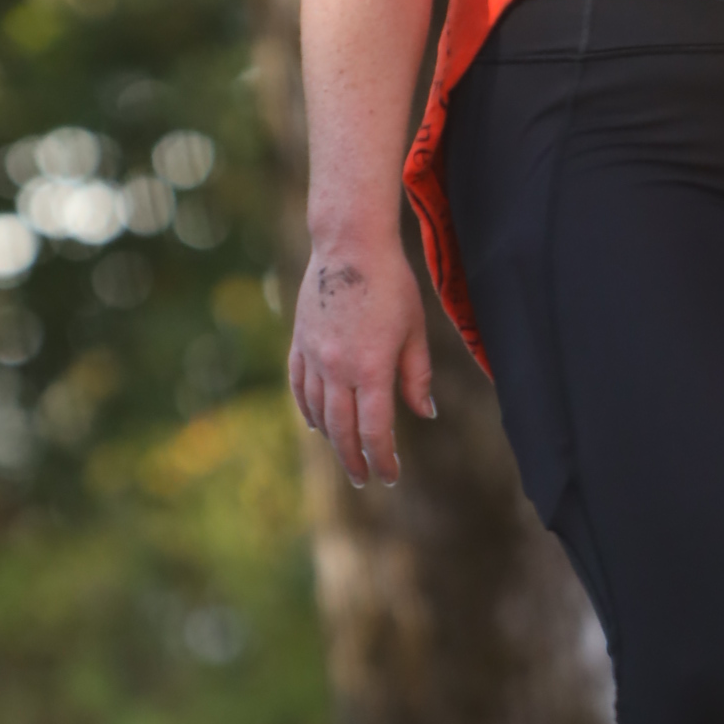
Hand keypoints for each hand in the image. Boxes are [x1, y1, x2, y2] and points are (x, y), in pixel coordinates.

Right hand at [288, 240, 432, 487]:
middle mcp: (338, 368)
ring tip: (344, 453)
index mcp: (371, 368)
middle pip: (342, 429)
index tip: (389, 476)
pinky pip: (298, 386)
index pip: (375, 430)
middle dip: (353, 459)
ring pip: (316, 412)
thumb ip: (417, 376)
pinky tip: (315, 424)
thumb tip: (425, 413)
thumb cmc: (392, 283)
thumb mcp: (414, 330)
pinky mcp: (300, 342)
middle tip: (363, 478)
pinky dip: (306, 410)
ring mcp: (314, 356)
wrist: (349, 245)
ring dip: (331, 438)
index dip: (383, 458)